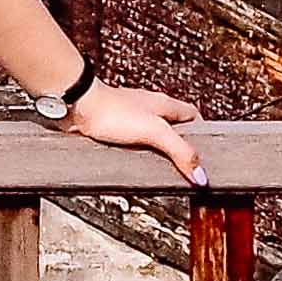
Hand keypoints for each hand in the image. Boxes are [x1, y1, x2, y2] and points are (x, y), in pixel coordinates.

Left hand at [59, 80, 205, 182]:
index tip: (204, 152)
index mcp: (165, 105)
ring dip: (156, 151)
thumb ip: (180, 152)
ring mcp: (131, 116)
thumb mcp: (155, 133)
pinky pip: (132, 141)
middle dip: (178, 146)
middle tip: (183, 166)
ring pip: (151, 135)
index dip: (200, 132)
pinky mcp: (114, 126)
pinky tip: (134, 162)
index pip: (193, 115)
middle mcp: (150, 108)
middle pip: (173, 127)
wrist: (77, 106)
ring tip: (160, 170)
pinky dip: (136, 152)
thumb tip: (201, 175)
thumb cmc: (113, 112)